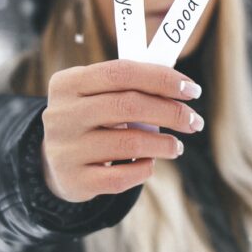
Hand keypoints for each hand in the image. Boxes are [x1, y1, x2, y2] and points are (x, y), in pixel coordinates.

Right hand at [40, 59, 204, 201]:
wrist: (56, 161)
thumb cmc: (92, 119)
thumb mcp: (99, 95)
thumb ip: (132, 85)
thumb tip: (181, 86)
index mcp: (69, 82)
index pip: (122, 72)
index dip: (162, 79)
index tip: (192, 89)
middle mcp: (61, 114)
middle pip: (129, 105)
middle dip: (171, 112)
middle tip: (195, 121)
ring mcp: (65, 149)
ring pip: (129, 143)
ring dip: (163, 144)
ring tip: (176, 146)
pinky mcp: (73, 180)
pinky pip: (121, 177)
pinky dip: (143, 169)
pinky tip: (150, 163)